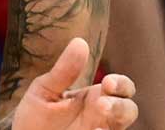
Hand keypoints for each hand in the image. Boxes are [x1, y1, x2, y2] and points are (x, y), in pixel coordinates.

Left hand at [11, 38, 137, 129]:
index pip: (121, 87)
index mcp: (94, 97)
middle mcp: (101, 117)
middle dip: (121, 105)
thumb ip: (64, 71)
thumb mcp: (45, 90)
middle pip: (129, 109)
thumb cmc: (36, 116)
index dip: (121, 83)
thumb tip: (80, 42)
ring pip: (121, 127)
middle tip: (101, 104)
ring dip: (116, 120)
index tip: (107, 82)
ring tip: (96, 122)